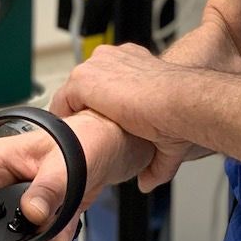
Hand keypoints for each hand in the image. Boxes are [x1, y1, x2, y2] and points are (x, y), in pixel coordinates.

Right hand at [0, 111, 153, 240]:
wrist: (114, 143)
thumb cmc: (89, 136)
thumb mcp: (67, 161)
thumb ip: (48, 187)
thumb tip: (32, 213)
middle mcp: (0, 184)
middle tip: (43, 238)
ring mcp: (16, 202)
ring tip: (62, 224)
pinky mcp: (33, 215)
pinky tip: (66, 226)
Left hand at [51, 44, 209, 191]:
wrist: (177, 102)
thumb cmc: (178, 111)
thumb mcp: (164, 130)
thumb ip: (152, 154)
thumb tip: (147, 182)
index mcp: (135, 61)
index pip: (107, 77)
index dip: (103, 102)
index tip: (107, 121)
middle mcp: (114, 58)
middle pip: (87, 82)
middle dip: (88, 107)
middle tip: (94, 131)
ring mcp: (96, 66)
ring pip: (72, 91)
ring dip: (76, 114)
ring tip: (83, 137)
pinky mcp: (83, 79)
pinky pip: (62, 101)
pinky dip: (65, 120)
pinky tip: (74, 135)